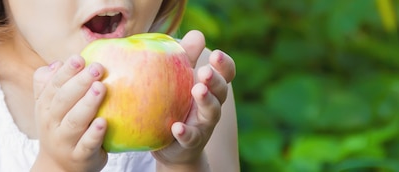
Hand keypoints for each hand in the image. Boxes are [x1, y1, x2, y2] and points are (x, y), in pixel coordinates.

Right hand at [31, 56, 108, 171]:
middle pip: (63, 100)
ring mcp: (65, 141)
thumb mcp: (48, 107)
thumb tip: (56, 63)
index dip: (66, 72)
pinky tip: (103, 122)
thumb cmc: (59, 128)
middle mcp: (52, 123)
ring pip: (74, 121)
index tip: (80, 58)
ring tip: (100, 88)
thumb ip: (48, 84)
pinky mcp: (80, 156)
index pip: (54, 86)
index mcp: (45, 107)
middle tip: (97, 67)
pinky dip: (94, 134)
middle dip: (79, 82)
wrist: (58, 167)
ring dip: (87, 104)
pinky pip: (87, 144)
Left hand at [152, 30, 235, 170]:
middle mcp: (212, 105)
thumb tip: (197, 34)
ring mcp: (203, 125)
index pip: (225, 74)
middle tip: (205, 72)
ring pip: (211, 113)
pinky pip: (190, 138)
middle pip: (220, 92)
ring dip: (206, 101)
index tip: (216, 55)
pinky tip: (177, 127)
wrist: (172, 146)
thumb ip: (188, 58)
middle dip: (215, 80)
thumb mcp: (181, 80)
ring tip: (197, 90)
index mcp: (211, 88)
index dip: (224, 65)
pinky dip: (185, 132)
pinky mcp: (190, 142)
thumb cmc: (178, 105)